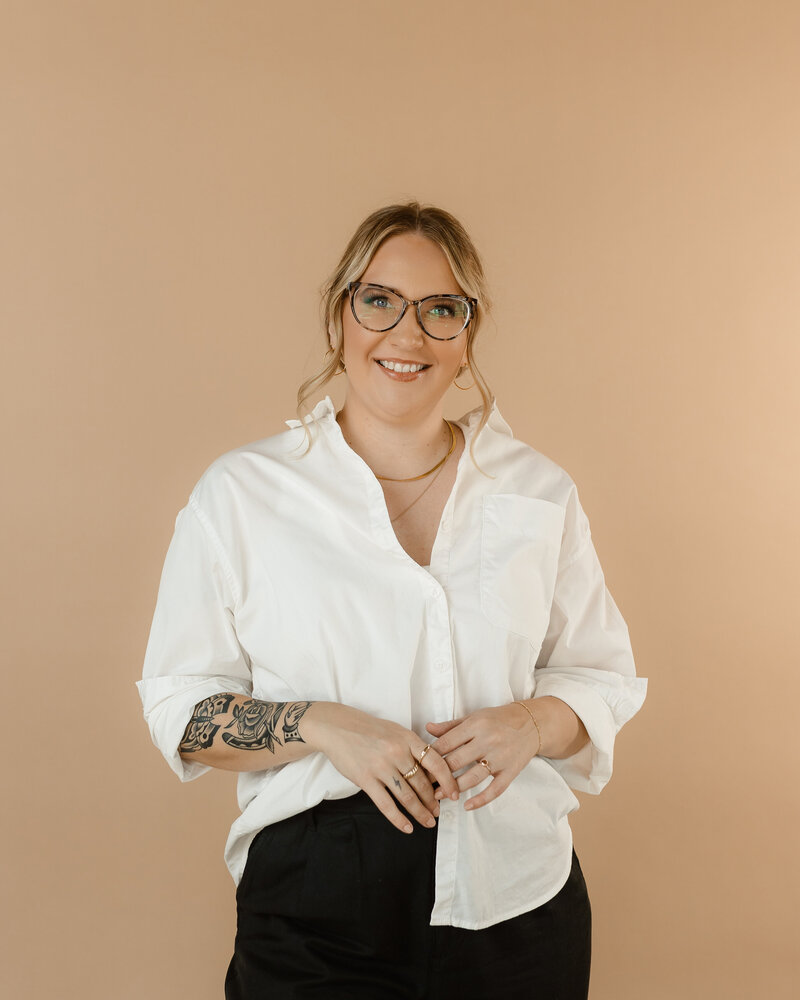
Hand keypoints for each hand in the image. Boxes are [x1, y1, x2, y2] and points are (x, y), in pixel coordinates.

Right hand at [306, 702, 459, 833]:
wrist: (338, 727)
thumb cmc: (368, 729)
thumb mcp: (395, 730)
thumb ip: (412, 747)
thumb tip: (430, 769)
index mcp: (407, 738)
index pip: (435, 762)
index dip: (448, 780)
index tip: (454, 793)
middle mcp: (396, 752)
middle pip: (422, 783)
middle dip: (433, 801)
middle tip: (438, 812)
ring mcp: (381, 766)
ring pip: (407, 796)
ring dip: (420, 812)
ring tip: (428, 822)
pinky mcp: (366, 779)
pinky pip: (386, 804)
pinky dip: (398, 819)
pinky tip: (407, 827)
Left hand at [426, 703, 538, 810]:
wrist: (532, 724)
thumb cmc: (499, 719)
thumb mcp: (474, 717)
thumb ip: (451, 726)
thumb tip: (427, 729)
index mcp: (476, 725)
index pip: (446, 743)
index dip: (430, 755)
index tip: (419, 764)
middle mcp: (487, 741)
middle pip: (456, 761)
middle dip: (438, 774)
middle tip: (424, 783)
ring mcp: (500, 758)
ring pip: (472, 778)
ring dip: (453, 789)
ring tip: (438, 796)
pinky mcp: (511, 771)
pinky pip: (495, 790)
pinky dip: (480, 800)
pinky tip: (467, 806)